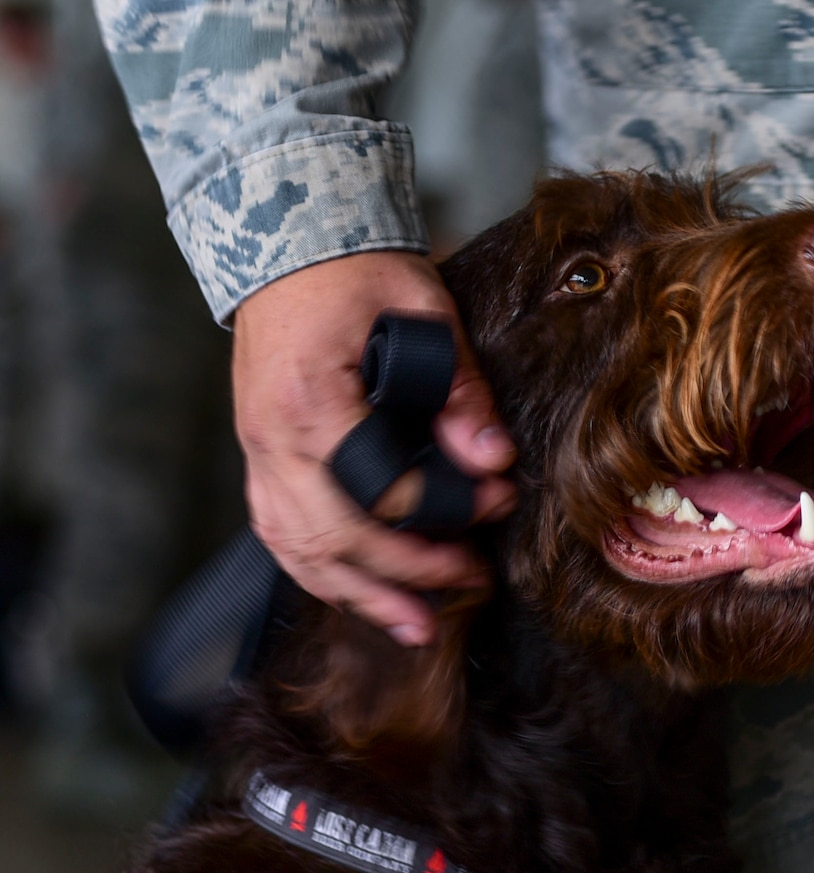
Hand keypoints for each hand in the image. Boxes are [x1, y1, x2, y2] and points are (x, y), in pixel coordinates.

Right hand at [233, 252, 515, 644]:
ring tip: (415, 628)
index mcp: (310, 399)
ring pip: (298, 549)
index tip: (498, 504)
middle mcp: (271, 436)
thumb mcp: (422, 310)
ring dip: (358, 595)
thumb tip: (493, 460)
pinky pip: (281, 533)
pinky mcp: (260, 457)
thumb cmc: (357, 273)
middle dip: (403, 576)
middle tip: (468, 586)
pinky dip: (321, 572)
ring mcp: (257, 451)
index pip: (378, 488)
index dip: (445, 509)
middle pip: (332, 537)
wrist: (288, 244)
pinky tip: (362, 595)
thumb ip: (460, 388)